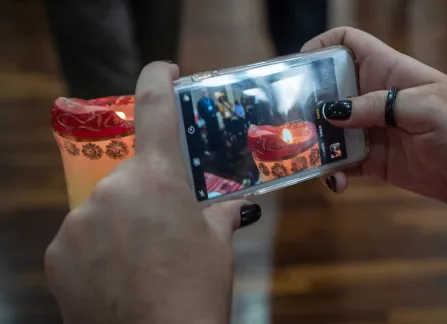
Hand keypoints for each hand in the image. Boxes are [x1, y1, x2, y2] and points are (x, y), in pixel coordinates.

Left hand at [44, 62, 261, 323]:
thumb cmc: (197, 289)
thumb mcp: (217, 244)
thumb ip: (216, 212)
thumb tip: (226, 206)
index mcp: (157, 177)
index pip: (155, 106)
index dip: (158, 77)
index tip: (165, 69)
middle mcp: (112, 188)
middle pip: (131, 173)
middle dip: (150, 190)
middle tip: (169, 223)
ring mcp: (79, 220)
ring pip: (105, 206)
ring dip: (123, 221)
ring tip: (144, 257)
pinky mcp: (58, 252)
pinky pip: (82, 237)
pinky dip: (99, 247)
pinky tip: (118, 274)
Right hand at [303, 27, 446, 210]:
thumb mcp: (425, 108)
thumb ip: (377, 107)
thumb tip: (331, 112)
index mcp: (389, 72)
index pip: (349, 44)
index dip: (322, 47)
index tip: (299, 68)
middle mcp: (375, 98)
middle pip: (330, 89)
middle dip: (307, 102)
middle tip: (288, 122)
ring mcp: (373, 130)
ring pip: (332, 129)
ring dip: (316, 142)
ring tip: (303, 157)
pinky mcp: (376, 161)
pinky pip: (345, 162)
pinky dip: (335, 171)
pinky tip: (336, 182)